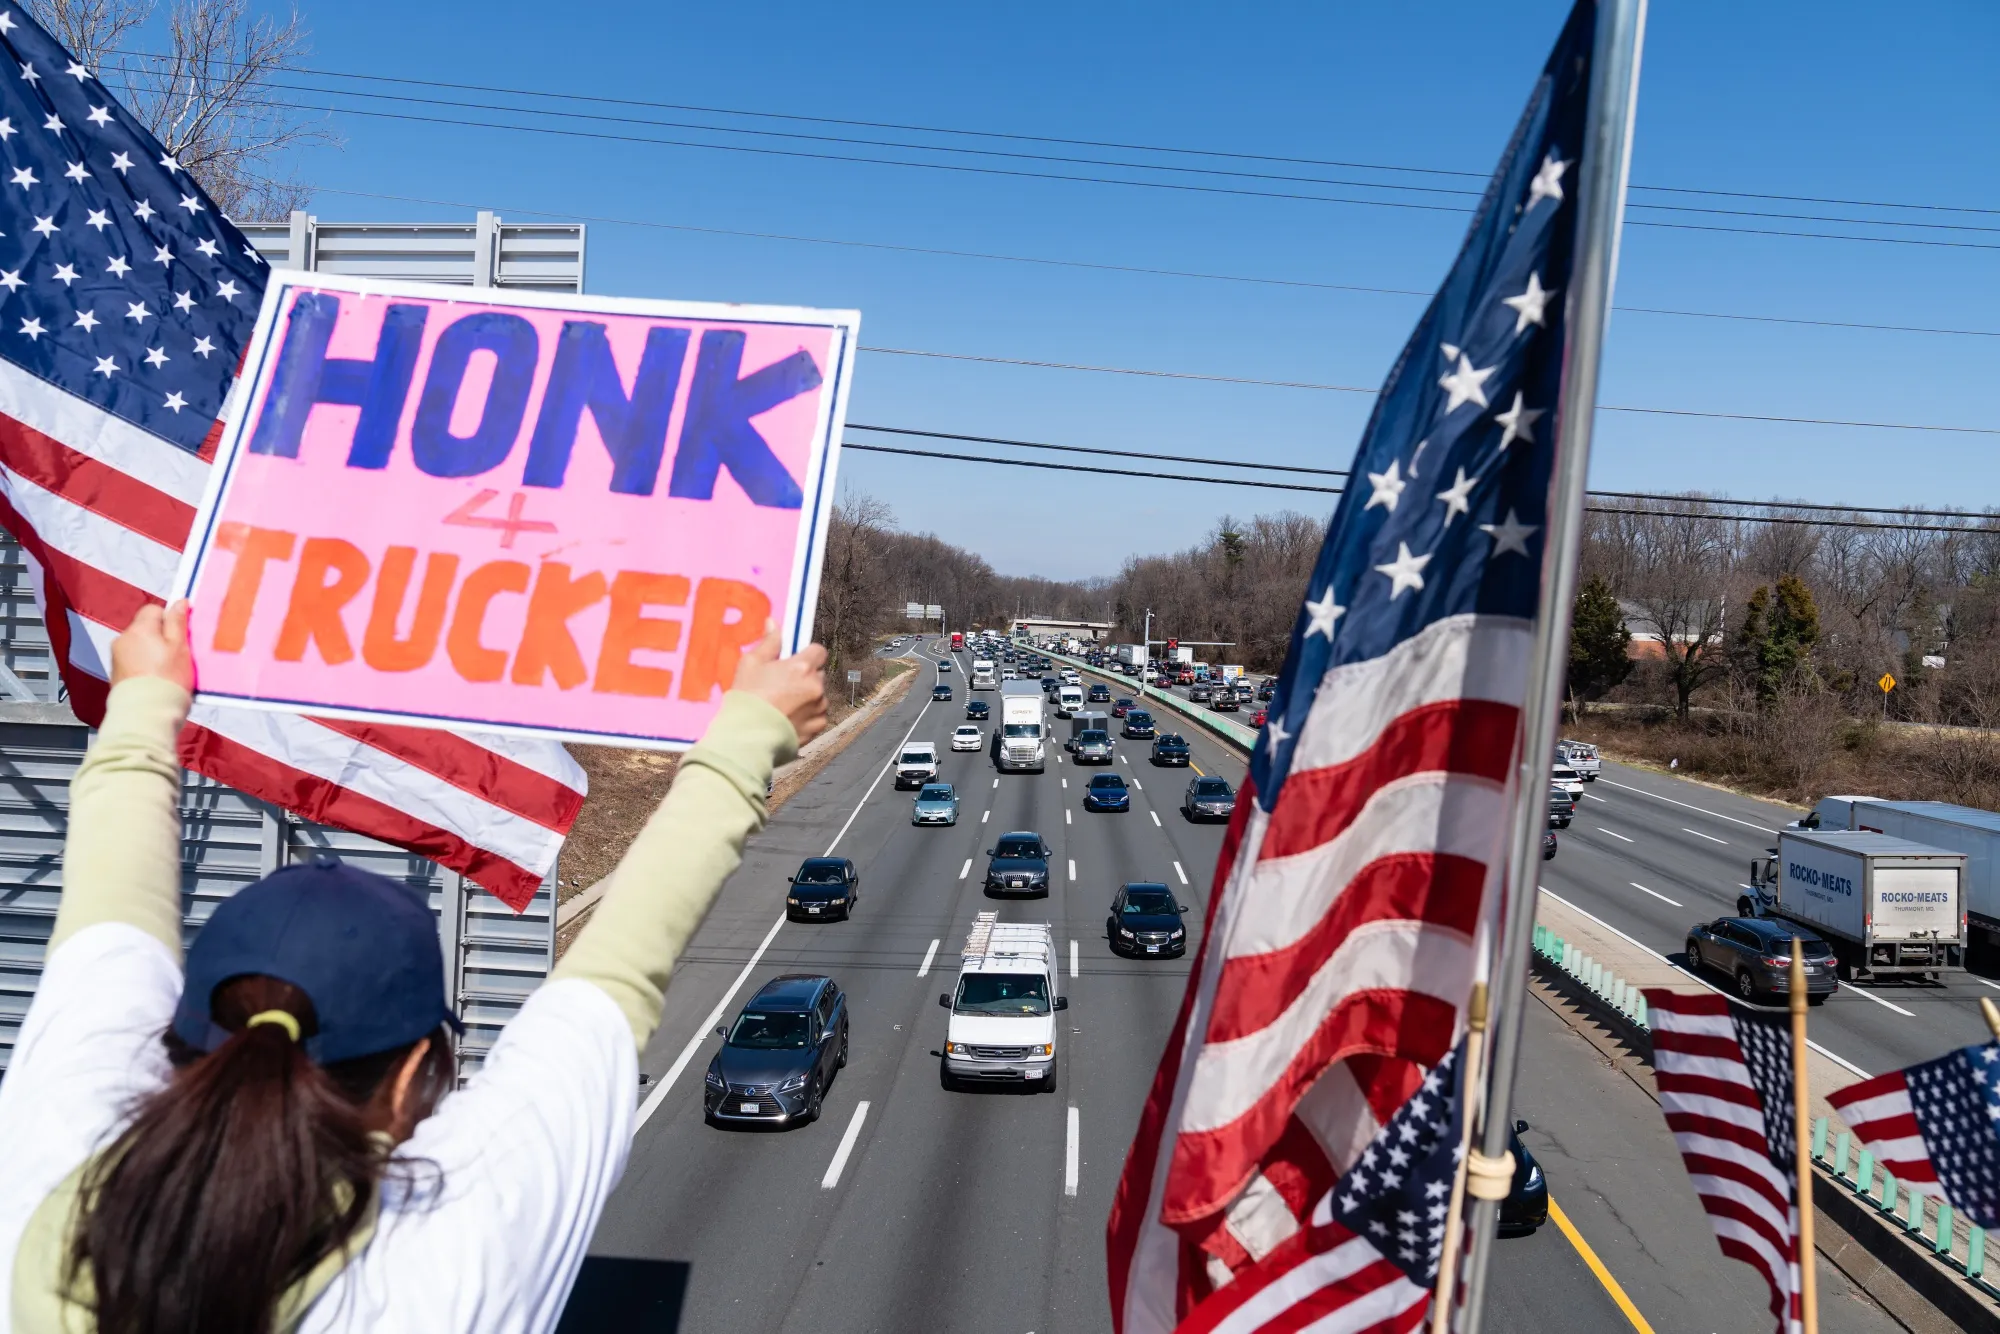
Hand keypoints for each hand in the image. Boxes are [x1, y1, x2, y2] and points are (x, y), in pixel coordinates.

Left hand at [111, 600, 192, 692]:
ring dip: (150, 652)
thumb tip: (179, 602)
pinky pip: (132, 661)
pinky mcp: (115, 673)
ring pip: (138, 645)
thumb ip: (178, 622)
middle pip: (144, 628)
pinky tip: (154, 679)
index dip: (169, 620)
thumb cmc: (167, 679)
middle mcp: (123, 638)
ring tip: (164, 671)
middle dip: (159, 637)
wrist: (146, 712)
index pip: (153, 610)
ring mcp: (117, 656)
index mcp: (140, 628)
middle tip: (175, 655)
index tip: (180, 635)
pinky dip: (142, 666)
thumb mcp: (180, 647)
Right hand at [732, 623, 827, 745]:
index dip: (807, 654)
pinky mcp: (817, 728)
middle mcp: (816, 686)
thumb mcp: (751, 664)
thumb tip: (773, 622)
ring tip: (785, 706)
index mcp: (802, 667)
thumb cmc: (747, 697)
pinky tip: (789, 719)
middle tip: (784, 685)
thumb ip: (768, 642)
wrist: (748, 737)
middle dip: (805, 677)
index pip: (819, 651)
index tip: (795, 660)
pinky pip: (817, 717)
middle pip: (818, 674)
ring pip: (819, 697)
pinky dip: (808, 717)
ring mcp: (819, 709)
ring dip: (808, 697)